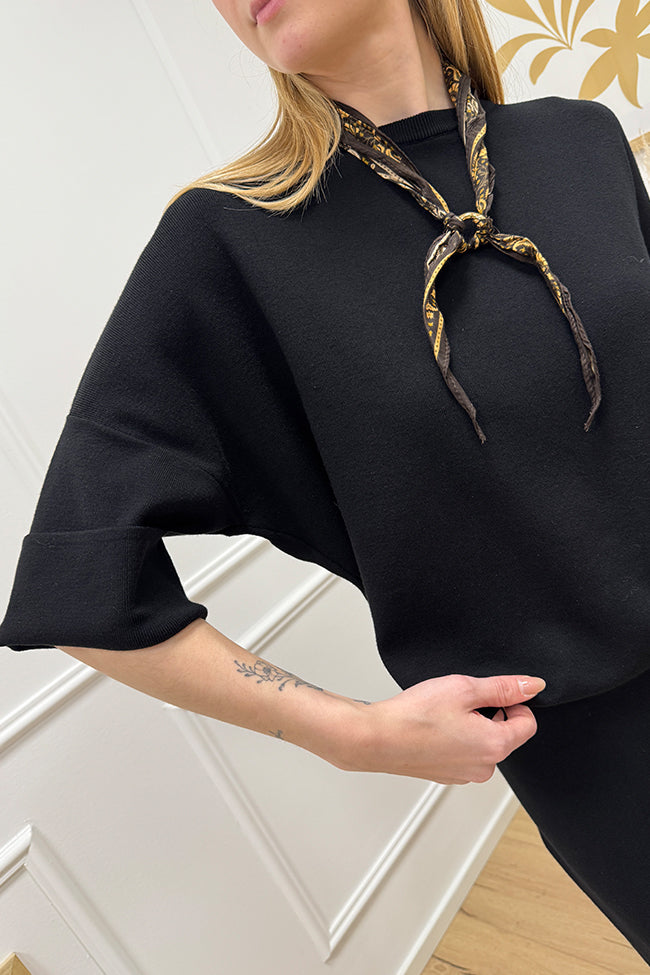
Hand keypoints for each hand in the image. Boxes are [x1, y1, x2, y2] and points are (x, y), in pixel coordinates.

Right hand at [333, 673, 544, 783]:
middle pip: (505, 733)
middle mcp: (484, 768)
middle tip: (460, 701)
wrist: (376, 738)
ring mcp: (464, 774)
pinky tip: (434, 727)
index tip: (490, 693)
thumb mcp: (464, 688)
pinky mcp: (447, 775)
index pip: (528, 723)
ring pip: (482, 743)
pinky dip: (455, 738)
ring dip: (472, 726)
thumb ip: (503, 687)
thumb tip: (533, 686)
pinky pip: (463, 753)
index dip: (513, 702)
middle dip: (490, 714)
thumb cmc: (414, 716)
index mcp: (495, 746)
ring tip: (443, 714)